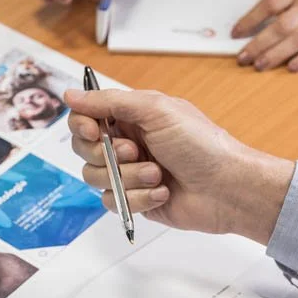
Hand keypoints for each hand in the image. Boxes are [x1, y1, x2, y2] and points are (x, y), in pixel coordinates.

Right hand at [65, 89, 293, 244]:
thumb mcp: (155, 110)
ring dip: (128, 178)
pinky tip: (163, 193)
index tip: (93, 131)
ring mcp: (130, 173)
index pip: (85, 117)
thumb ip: (109, 102)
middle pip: (84, 150)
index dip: (82, 125)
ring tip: (158, 174)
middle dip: (107, 154)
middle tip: (135, 151)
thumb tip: (70, 94)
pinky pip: (113, 203)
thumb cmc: (201, 144)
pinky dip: (139, 199)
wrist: (227, 187)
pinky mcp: (136, 200)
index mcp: (131, 117)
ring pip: (96, 178)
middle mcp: (127, 143)